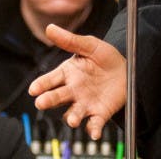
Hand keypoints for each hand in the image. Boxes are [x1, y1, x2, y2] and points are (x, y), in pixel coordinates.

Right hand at [28, 24, 126, 139]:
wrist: (127, 70)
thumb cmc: (104, 57)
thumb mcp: (90, 45)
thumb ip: (70, 40)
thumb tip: (49, 28)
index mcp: (68, 73)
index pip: (50, 80)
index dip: (41, 84)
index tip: (33, 89)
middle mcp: (73, 91)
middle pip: (57, 97)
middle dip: (49, 100)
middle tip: (41, 102)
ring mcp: (85, 103)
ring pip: (73, 113)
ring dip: (71, 117)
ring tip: (71, 119)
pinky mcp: (99, 113)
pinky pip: (94, 124)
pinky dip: (93, 129)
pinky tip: (95, 132)